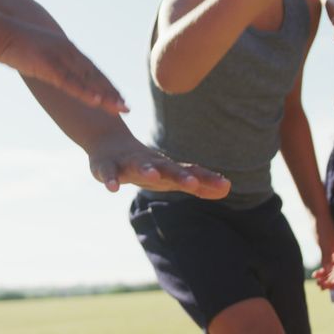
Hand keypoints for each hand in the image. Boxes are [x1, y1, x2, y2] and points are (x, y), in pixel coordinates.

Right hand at [0, 21, 127, 115]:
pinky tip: (96, 101)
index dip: (105, 84)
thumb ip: (48, 61)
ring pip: (87, 79)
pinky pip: (70, 81)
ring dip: (104, 95)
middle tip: (126, 108)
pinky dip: (84, 92)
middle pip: (95, 75)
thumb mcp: (37, 52)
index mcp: (66, 49)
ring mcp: (60, 58)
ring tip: (119, 108)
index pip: (91, 70)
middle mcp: (68, 52)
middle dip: (111, 92)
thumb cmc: (14, 41)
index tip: (118, 97)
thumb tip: (50, 70)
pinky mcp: (48, 65)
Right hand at [88, 140, 230, 199]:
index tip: (225, 185)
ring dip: (146, 170)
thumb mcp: (172, 175)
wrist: (109, 145)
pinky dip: (110, 179)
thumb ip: (199, 184)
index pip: (190, 172)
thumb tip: (227, 189)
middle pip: (167, 169)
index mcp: (167, 167)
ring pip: (138, 166)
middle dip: (180, 176)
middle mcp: (150, 163)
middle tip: (192, 183)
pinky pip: (107, 173)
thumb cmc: (147, 165)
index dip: (206, 179)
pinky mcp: (106, 166)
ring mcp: (127, 163)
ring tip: (153, 176)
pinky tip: (112, 188)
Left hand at [311, 218, 333, 289]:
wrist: (317, 215)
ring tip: (318, 283)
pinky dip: (322, 270)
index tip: (330, 287)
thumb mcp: (324, 242)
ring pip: (332, 269)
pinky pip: (327, 264)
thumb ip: (326, 256)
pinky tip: (315, 274)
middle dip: (331, 280)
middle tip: (321, 287)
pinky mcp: (328, 250)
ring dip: (326, 277)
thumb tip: (327, 270)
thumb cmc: (322, 227)